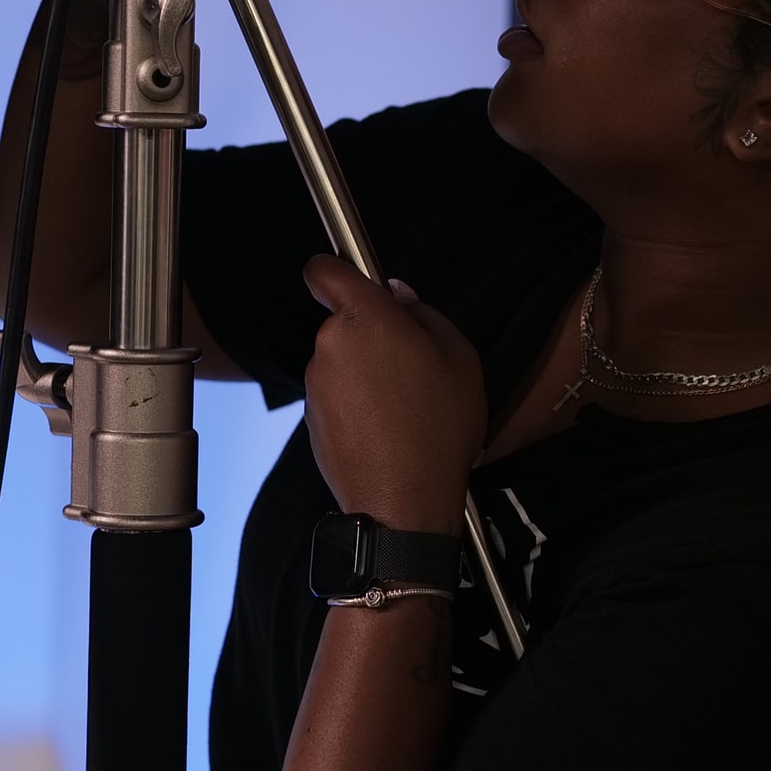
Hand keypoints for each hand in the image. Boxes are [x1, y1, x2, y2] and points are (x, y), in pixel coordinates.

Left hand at [300, 258, 483, 535]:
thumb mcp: (459, 358)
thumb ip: (425, 315)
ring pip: (340, 362)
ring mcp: (316, 385)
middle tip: (412, 366)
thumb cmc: (438, 425)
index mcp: (364, 319)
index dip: (334, 270)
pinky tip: (385, 430)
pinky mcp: (310, 420)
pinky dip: (355, 405)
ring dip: (364, 373)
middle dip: (371, 336)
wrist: (404, 500)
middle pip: (344, 323)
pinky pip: (336, 396)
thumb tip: (398, 297)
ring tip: (402, 406)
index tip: (354, 283)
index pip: (324, 271)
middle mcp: (330, 346)